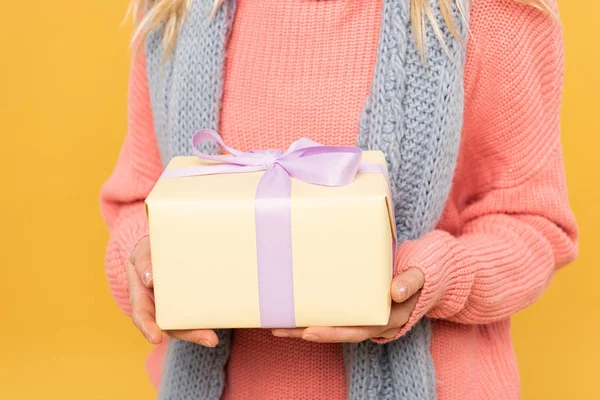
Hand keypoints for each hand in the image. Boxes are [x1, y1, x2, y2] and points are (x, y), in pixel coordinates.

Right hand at [127, 237, 218, 346]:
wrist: (164, 244)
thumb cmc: (150, 251)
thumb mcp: (142, 251)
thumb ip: (143, 262)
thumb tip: (150, 279)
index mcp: (141, 296)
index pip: (142, 315)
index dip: (147, 327)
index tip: (156, 338)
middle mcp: (158, 306)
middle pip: (170, 326)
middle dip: (189, 335)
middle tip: (209, 339)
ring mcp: (175, 306)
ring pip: (185, 324)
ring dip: (200, 332)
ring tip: (214, 338)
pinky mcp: (190, 300)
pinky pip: (198, 312)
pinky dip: (208, 318)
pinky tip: (222, 319)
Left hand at [271, 268, 423, 341]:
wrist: (427, 276)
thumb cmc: (423, 275)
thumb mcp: (421, 276)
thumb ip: (411, 282)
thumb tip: (395, 292)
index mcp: (388, 319)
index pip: (357, 330)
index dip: (333, 333)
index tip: (308, 332)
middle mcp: (374, 322)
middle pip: (337, 332)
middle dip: (307, 333)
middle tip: (279, 329)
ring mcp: (366, 316)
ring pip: (332, 326)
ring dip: (304, 327)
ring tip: (276, 324)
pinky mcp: (358, 308)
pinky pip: (334, 316)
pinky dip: (313, 316)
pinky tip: (293, 312)